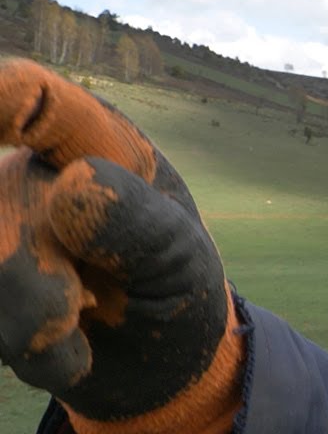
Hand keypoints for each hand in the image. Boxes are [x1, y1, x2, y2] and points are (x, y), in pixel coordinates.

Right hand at [0, 59, 241, 426]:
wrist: (158, 359)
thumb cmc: (176, 286)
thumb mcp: (181, 258)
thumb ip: (138, 222)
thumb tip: (69, 184)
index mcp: (96, 146)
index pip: (37, 100)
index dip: (3, 95)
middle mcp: (33, 175)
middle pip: (3, 202)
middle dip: (41, 273)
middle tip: (91, 303)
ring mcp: (0, 227)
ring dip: (38, 321)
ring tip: (87, 321)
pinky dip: (31, 350)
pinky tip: (67, 346)